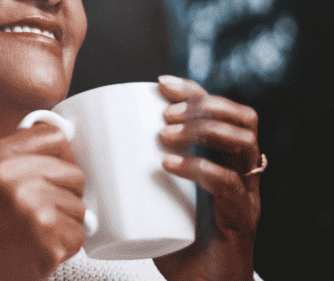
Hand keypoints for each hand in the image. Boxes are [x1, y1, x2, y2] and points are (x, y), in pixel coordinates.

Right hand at [0, 122, 86, 280]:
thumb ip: (18, 156)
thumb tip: (65, 138)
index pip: (54, 136)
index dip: (62, 156)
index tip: (54, 173)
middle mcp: (8, 177)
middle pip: (74, 173)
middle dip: (66, 195)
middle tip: (39, 213)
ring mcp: (29, 208)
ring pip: (80, 206)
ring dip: (65, 223)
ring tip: (34, 232)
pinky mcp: (46, 239)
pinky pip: (79, 234)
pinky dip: (65, 246)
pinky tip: (38, 249)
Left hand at [153, 75, 260, 280]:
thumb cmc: (177, 249)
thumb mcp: (154, 203)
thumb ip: (133, 179)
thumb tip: (86, 153)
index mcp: (226, 164)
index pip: (224, 112)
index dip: (195, 91)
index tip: (160, 84)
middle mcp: (243, 176)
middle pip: (242, 119)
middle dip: (201, 105)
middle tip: (164, 115)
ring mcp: (246, 197)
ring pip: (243, 143)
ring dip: (202, 130)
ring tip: (165, 135)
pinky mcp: (240, 222)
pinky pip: (228, 185)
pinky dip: (198, 168)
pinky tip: (169, 165)